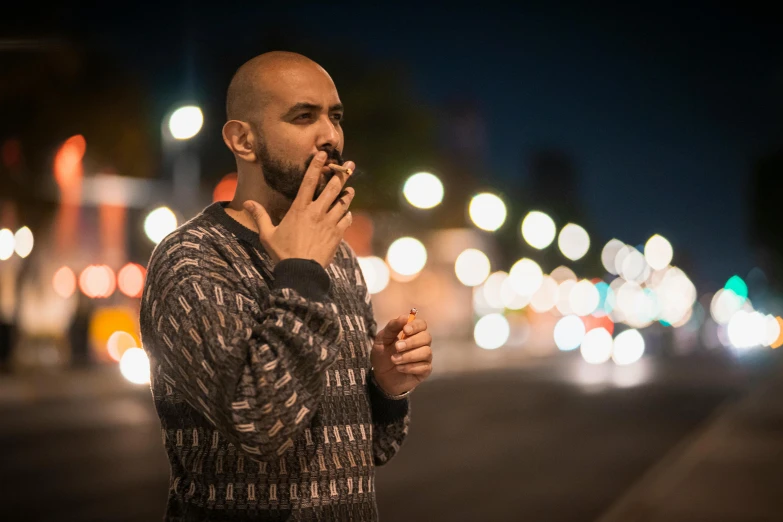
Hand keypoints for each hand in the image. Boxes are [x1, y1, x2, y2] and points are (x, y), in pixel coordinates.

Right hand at [243, 151, 356, 268]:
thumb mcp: (267, 234)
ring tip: (351, 188)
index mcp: (299, 209)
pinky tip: (347, 213)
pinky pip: (346, 220)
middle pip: (333, 188)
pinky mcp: (337, 234)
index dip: (316, 166)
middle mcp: (316, 212)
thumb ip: (259, 216)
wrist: (301, 272)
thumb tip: (247, 203)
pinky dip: (347, 215)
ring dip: (347, 195)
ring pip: (343, 203)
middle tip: (350, 165)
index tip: (324, 154)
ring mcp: (329, 223)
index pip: (309, 182)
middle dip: (342, 174)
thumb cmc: (283, 253)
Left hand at [371, 314, 432, 395]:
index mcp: (412, 333)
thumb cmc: (382, 355)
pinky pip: (424, 367)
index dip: (415, 326)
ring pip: (426, 352)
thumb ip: (392, 327)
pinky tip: (399, 368)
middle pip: (426, 337)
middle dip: (411, 342)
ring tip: (394, 360)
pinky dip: (410, 367)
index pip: (422, 324)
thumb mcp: (382, 339)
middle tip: (397, 347)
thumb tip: (405, 317)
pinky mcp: (425, 370)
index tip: (405, 330)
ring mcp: (424, 357)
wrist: (380, 376)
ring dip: (409, 356)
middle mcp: (421, 343)